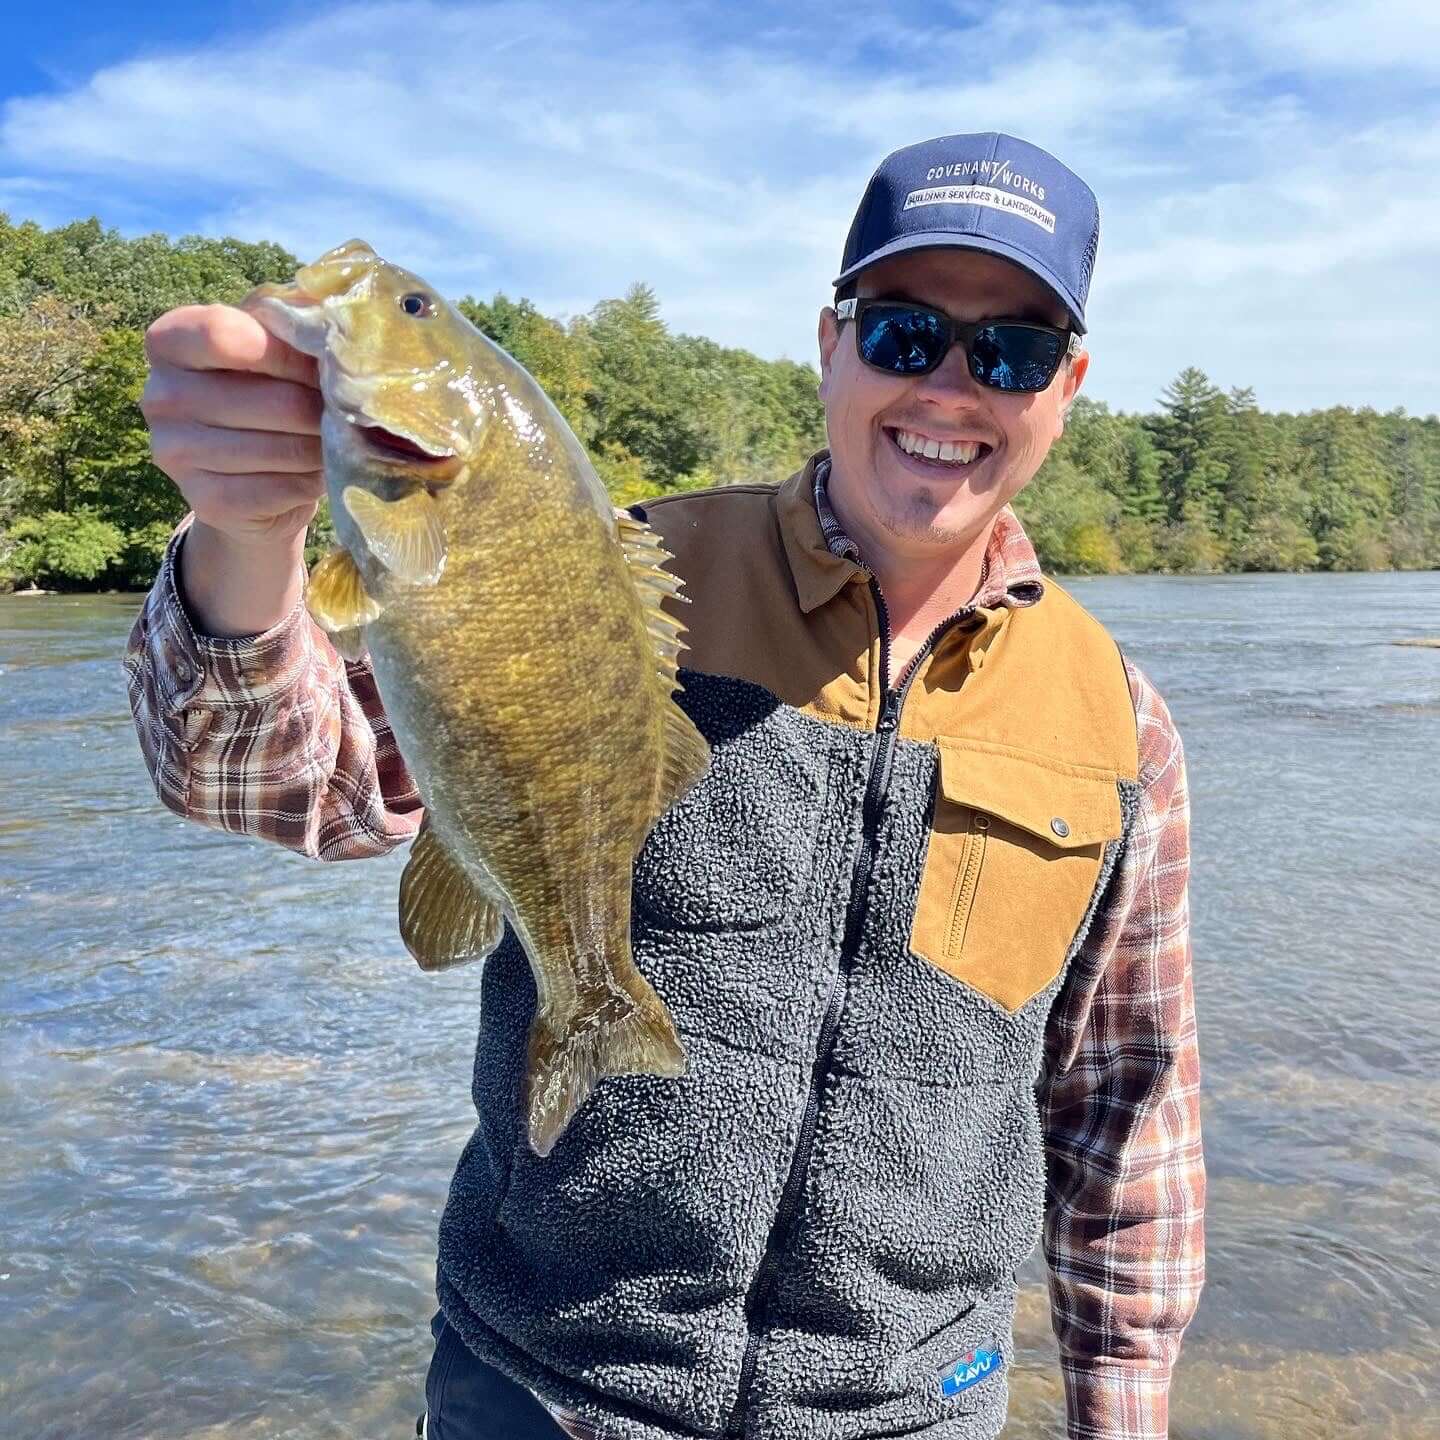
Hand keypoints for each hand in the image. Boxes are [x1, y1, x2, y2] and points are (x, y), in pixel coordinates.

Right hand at [142, 303, 324, 547]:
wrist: (253, 476)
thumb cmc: (271, 391)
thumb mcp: (277, 344)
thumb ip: (298, 322)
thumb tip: (341, 321)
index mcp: (170, 341)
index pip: (224, 334)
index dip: (289, 353)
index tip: (322, 364)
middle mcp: (160, 396)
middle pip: (273, 401)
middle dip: (323, 409)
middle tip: (345, 414)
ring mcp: (176, 453)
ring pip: (283, 449)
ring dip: (323, 448)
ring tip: (331, 442)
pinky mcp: (206, 502)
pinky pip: (281, 489)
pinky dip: (311, 483)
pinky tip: (312, 473)